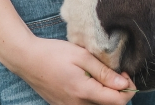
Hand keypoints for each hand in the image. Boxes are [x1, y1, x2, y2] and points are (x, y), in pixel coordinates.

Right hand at [5, 35, 136, 104]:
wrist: (26, 59)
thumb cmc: (53, 53)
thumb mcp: (81, 56)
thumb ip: (104, 72)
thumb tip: (124, 84)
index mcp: (83, 92)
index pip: (118, 101)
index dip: (128, 89)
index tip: (125, 73)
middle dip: (118, 91)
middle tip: (114, 73)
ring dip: (104, 94)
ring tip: (99, 75)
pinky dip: (92, 96)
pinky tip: (87, 81)